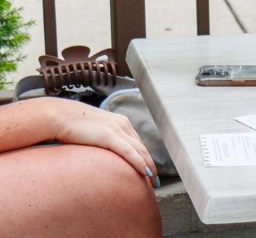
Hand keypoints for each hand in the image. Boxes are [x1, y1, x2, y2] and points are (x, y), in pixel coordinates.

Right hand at [42, 98, 156, 178]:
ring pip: (139, 151)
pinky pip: (129, 152)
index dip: (145, 157)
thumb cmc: (70, 124)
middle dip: (150, 164)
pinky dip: (139, 163)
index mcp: (120, 122)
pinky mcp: (109, 136)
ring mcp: (117, 129)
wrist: (59, 115)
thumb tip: (102, 152)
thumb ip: (102, 139)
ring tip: (152, 181)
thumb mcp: (93, 131)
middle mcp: (122, 124)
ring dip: (148, 167)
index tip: (149, 169)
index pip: (137, 143)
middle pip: (142, 148)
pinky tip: (145, 172)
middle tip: (154, 180)